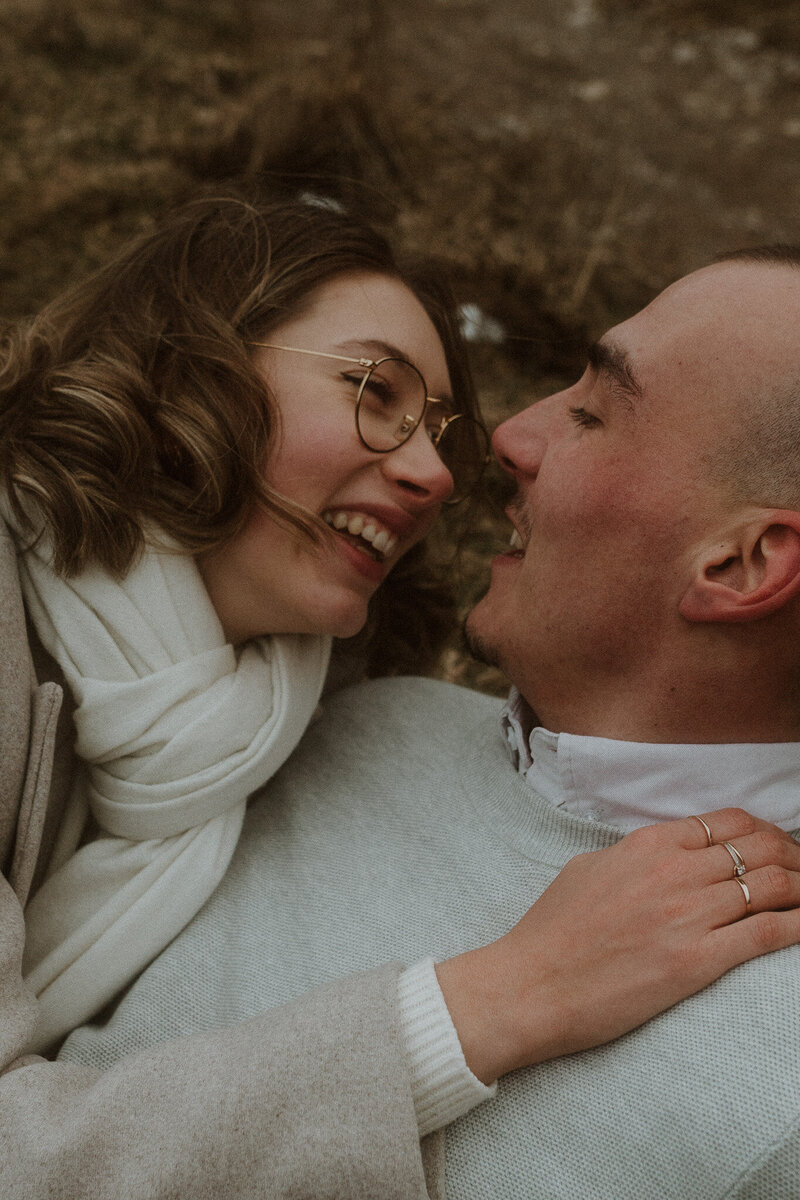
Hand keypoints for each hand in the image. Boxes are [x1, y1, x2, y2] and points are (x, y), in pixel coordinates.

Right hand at [436, 807, 799, 1083]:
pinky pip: (766, 932)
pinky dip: (797, 925)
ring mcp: (687, 915)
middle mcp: (673, 872)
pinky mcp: (696, 962)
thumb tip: (668, 853)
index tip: (776, 846)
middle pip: (758, 848)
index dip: (763, 832)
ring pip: (771, 885)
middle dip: (792, 855)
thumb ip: (636, 854)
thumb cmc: (553, 930)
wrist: (532, 984)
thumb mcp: (589, 868)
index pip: (728, 822)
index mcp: (647, 844)